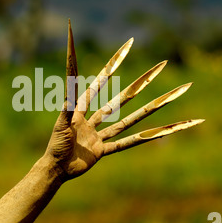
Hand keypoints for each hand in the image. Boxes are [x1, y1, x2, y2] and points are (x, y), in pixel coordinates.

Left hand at [45, 20, 203, 180]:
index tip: (121, 53)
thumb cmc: (54, 146)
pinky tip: (159, 134)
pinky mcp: (103, 150)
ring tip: (167, 100)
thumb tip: (70, 87)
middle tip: (159, 68)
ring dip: (148, 111)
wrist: (56, 169)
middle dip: (140, 84)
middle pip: (121, 99)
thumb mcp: (61, 123)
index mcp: (82, 109)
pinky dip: (140, 141)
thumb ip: (68, 106)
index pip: (97, 85)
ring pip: (127, 121)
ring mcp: (101, 134)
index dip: (109, 69)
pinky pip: (124, 144)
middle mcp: (94, 119)